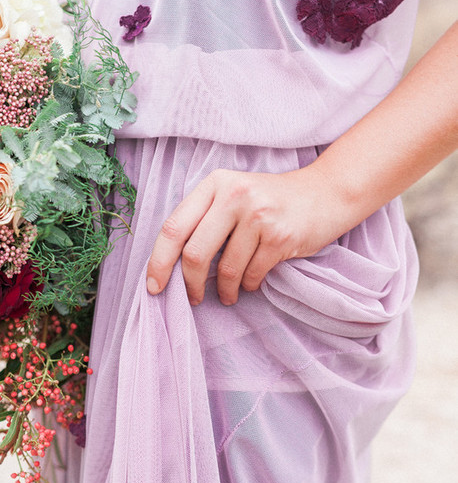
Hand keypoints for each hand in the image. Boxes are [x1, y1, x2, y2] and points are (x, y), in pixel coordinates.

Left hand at [146, 166, 351, 305]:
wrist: (327, 192)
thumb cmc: (272, 200)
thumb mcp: (234, 193)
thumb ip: (205, 218)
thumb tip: (173, 264)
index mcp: (214, 184)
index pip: (173, 227)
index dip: (159, 262)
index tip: (154, 287)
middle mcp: (234, 195)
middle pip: (195, 253)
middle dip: (190, 284)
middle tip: (192, 298)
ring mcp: (259, 215)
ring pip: (226, 269)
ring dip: (224, 290)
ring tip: (227, 295)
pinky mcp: (281, 237)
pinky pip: (252, 275)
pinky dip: (247, 286)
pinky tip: (250, 283)